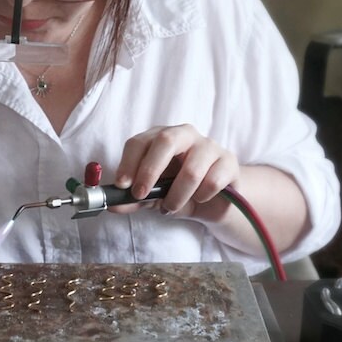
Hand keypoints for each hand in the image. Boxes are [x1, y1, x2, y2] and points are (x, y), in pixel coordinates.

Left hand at [113, 124, 238, 222]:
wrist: (213, 201)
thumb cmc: (177, 190)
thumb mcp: (151, 197)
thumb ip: (132, 200)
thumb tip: (112, 204)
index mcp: (160, 137)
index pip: (140, 141)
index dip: (128, 162)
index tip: (122, 185)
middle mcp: (184, 134)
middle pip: (166, 140)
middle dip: (150, 170)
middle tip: (141, 194)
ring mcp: (209, 145)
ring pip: (191, 169)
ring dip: (177, 195)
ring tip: (171, 206)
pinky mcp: (229, 161)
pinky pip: (213, 181)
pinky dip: (201, 197)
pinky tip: (199, 199)